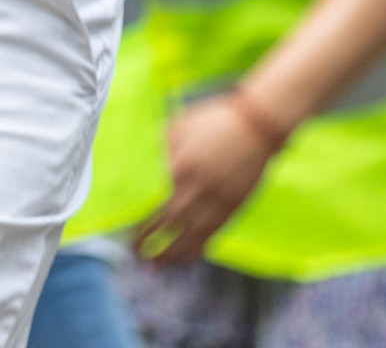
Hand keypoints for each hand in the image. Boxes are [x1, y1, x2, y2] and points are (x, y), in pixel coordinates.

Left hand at [136, 97, 280, 263]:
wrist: (257, 126)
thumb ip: (161, 148)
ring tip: (157, 265)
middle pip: (168, 227)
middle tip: (136, 255)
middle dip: (150, 245)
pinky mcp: (232, 209)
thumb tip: (147, 166)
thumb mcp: (178, 127)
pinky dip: (197, 249)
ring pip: (190, 239)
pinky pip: (211, 236)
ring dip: (172, 256)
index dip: (141, 226)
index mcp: (178, 170)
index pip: (153, 206)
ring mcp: (215, 204)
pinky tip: (187, 256)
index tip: (128, 235)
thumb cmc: (215, 120)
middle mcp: (195, 192)